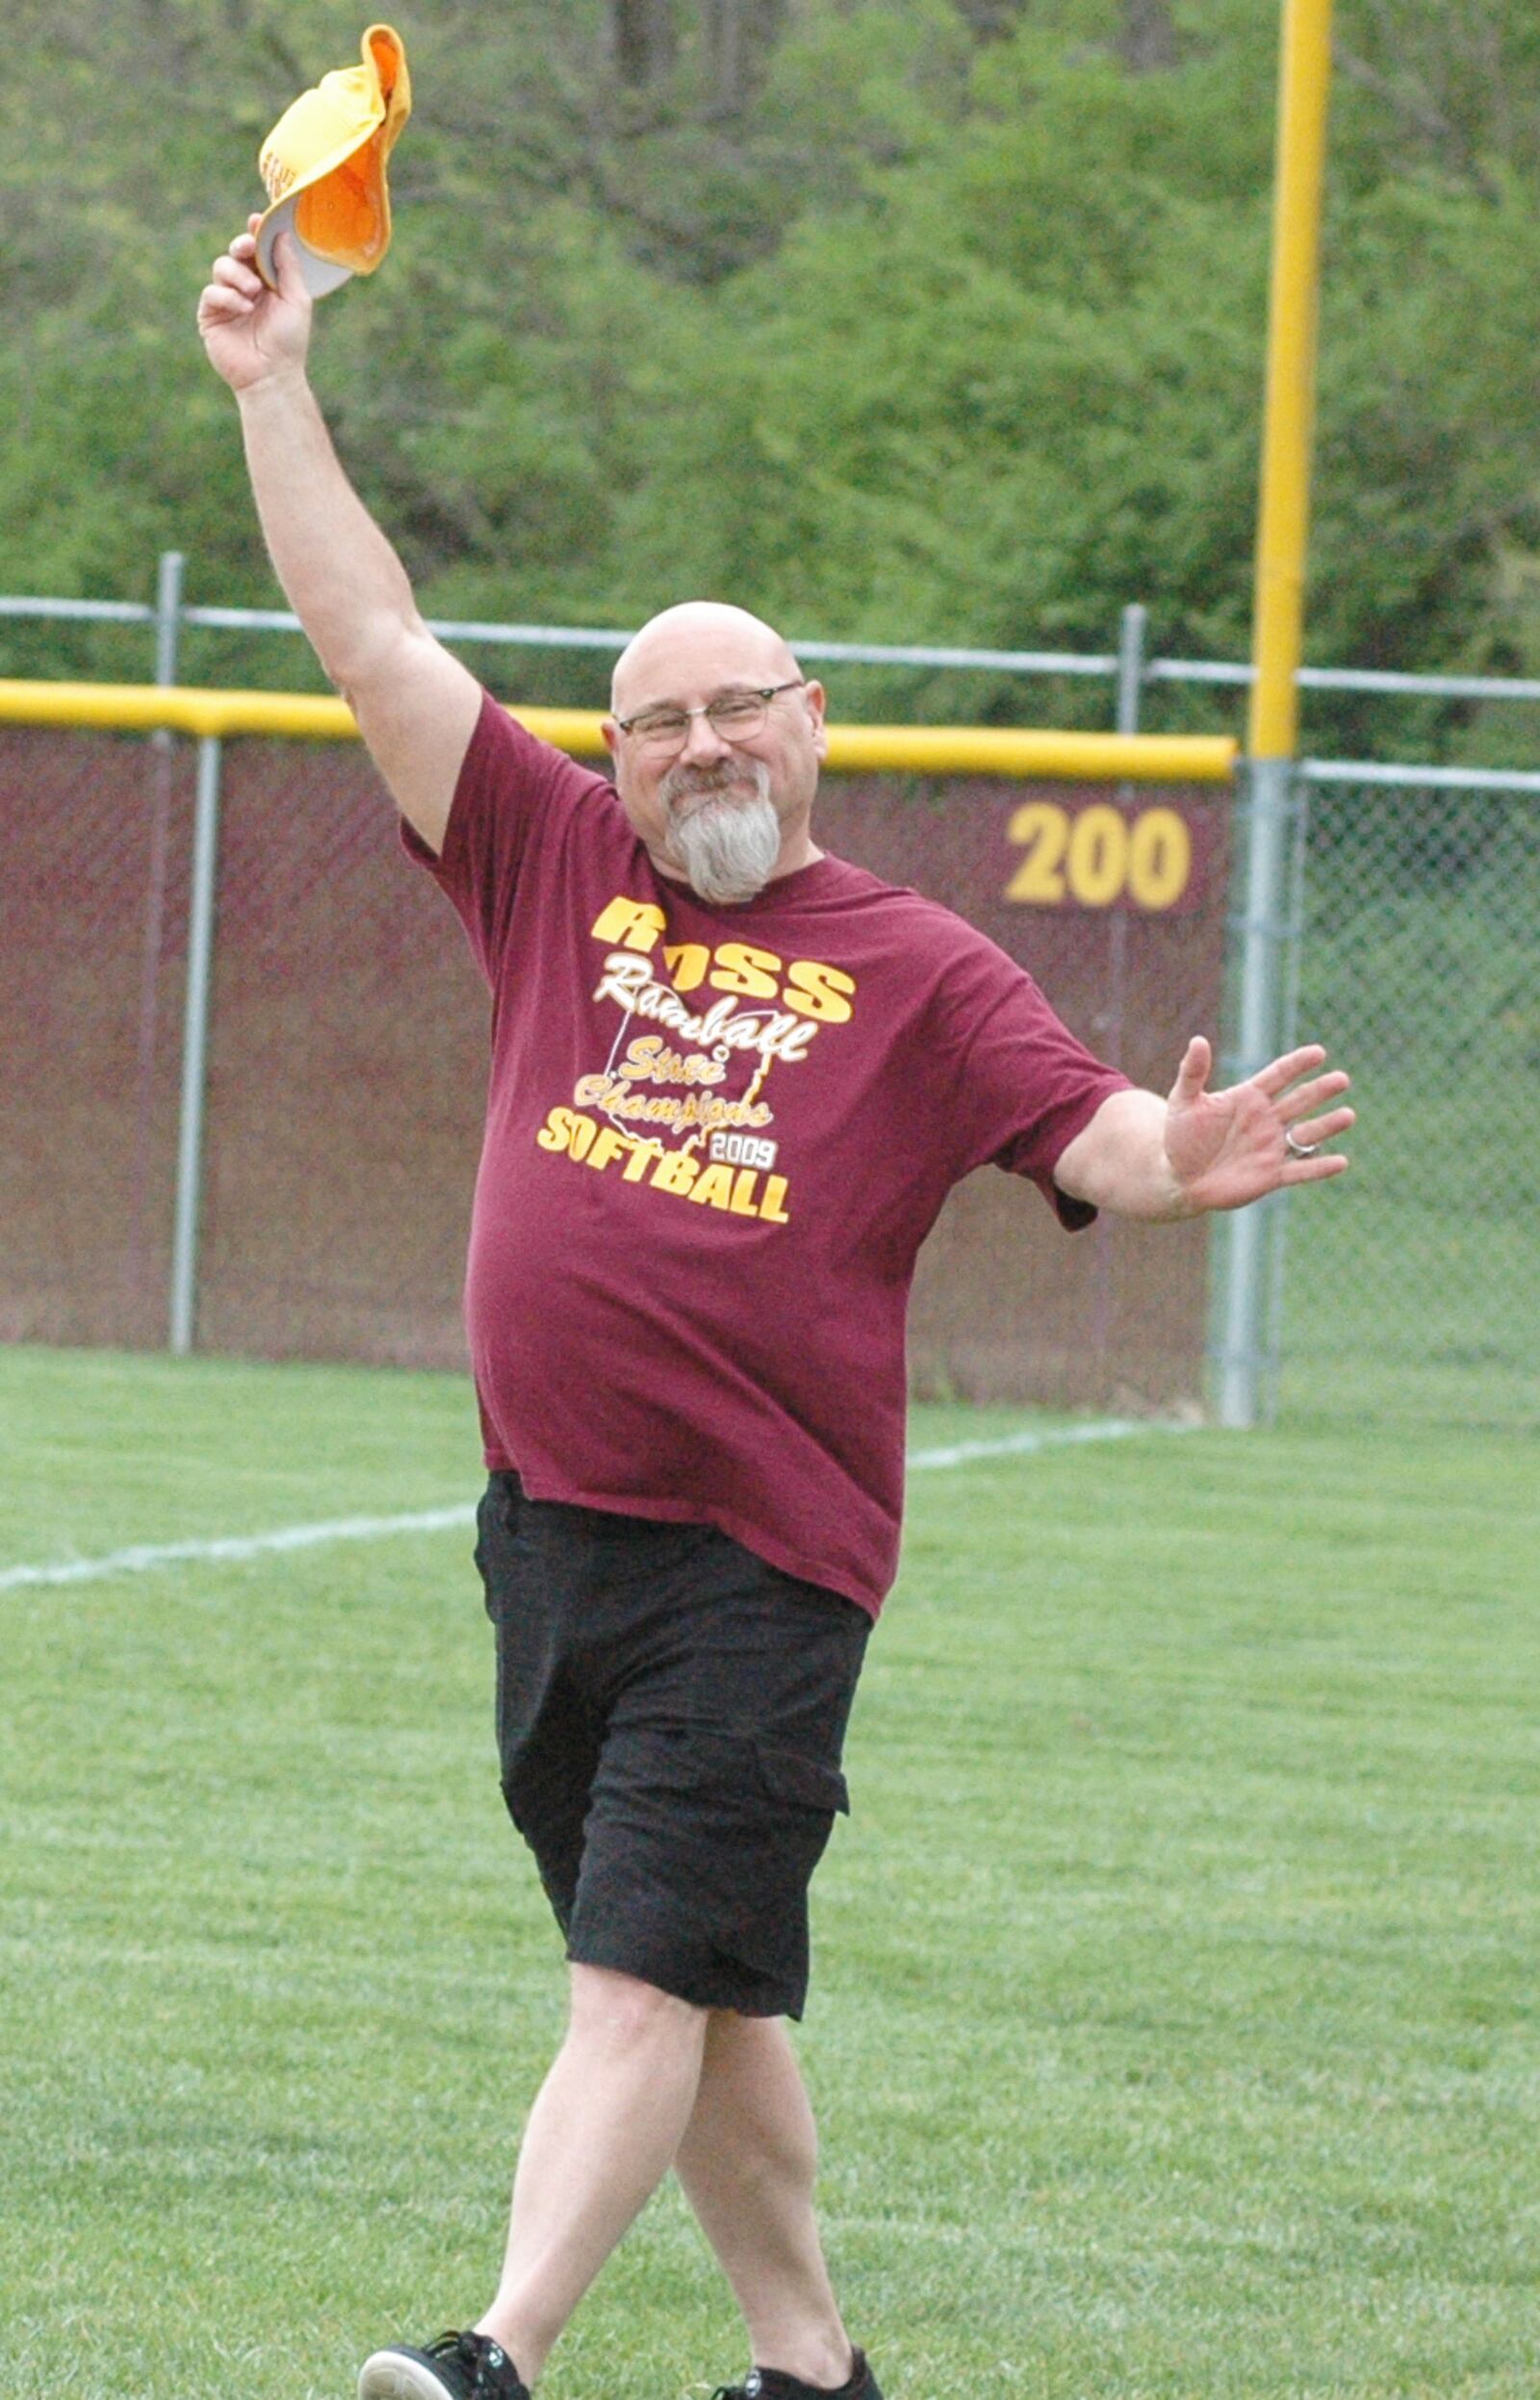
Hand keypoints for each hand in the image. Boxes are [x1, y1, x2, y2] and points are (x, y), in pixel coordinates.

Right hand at [197, 215, 312, 392]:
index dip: (256, 232)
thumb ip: (288, 267)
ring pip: (221, 267)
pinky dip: (227, 295)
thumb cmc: (288, 341)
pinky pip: (211, 292)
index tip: (257, 220)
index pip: (258, 250)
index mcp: (267, 281)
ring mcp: (227, 299)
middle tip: (249, 249)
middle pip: (235, 253)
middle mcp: (245, 286)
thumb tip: (282, 233)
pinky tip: (243, 307)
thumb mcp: (296, 299)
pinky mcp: (211, 314)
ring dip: (238, 275)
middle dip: (241, 245)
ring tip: (253, 292)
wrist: (272, 375)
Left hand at [1164, 1036, 1352, 1211]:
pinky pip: (1300, 1171)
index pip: (1278, 1075)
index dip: (1297, 1064)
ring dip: (1327, 1125)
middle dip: (1320, 1091)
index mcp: (1249, 1097)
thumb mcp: (1183, 1102)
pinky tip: (1341, 1162)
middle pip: (1299, 1101)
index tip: (1318, 1053)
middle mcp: (1266, 1119)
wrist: (1180, 1177)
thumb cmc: (1181, 1136)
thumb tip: (1198, 1040)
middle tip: (1342, 1079)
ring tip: (1348, 1116)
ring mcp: (1271, 1146)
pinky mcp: (1272, 1175)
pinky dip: (1319, 1168)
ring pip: (1306, 1134)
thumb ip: (1192, 1072)